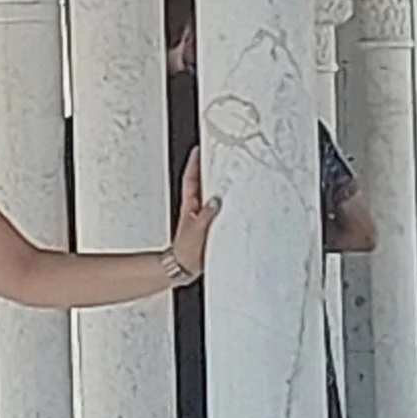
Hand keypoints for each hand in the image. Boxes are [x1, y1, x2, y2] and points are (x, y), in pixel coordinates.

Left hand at [171, 144, 219, 281]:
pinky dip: (223, 202)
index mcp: (190, 204)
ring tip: (227, 172)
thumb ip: (207, 214)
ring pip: (210, 195)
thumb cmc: (187, 250)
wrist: (184, 267)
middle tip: (215, 155)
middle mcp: (195, 208)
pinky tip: (232, 201)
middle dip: (207, 168)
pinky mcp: (209, 225)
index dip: (194, 163)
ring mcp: (202, 215)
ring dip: (216, 184)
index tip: (198, 150)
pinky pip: (217, 208)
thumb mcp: (198, 229)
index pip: (191, 178)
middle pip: (201, 183)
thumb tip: (216, 200)